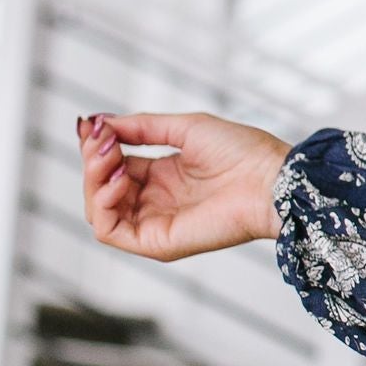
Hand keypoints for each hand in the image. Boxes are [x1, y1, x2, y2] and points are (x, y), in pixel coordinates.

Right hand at [78, 110, 290, 261]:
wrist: (272, 179)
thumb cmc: (243, 153)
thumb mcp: (185, 128)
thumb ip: (141, 127)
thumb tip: (98, 122)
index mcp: (163, 177)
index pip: (113, 166)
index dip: (98, 146)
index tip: (94, 125)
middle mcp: (156, 202)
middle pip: (101, 188)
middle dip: (93, 161)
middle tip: (102, 140)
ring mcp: (155, 224)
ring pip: (99, 210)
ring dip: (94, 180)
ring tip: (111, 158)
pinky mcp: (157, 243)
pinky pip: (109, 232)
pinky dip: (102, 204)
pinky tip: (118, 179)